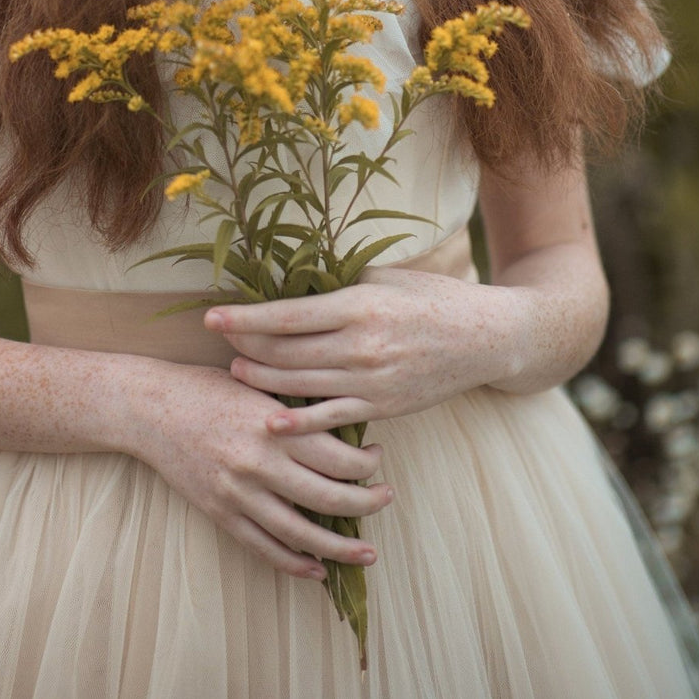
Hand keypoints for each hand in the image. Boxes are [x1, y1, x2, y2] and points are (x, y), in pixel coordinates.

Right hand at [128, 361, 393, 579]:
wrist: (150, 408)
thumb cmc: (206, 389)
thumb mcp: (256, 386)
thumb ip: (295, 410)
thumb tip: (344, 425)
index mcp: (273, 424)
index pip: (337, 455)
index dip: (367, 464)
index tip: (377, 458)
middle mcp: (259, 462)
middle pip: (329, 496)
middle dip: (366, 504)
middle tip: (386, 500)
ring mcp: (238, 492)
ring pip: (301, 533)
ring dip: (340, 548)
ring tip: (367, 553)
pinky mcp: (220, 513)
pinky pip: (264, 547)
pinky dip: (294, 563)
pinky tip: (316, 569)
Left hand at [204, 268, 534, 435]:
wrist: (486, 338)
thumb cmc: (432, 298)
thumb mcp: (386, 276)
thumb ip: (342, 284)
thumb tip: (295, 283)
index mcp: (359, 304)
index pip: (287, 314)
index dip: (245, 317)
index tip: (212, 316)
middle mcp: (361, 344)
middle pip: (286, 351)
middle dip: (246, 346)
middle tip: (221, 341)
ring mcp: (372, 380)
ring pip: (300, 384)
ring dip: (262, 379)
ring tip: (237, 370)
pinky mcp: (383, 407)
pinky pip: (330, 418)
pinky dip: (298, 421)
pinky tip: (272, 419)